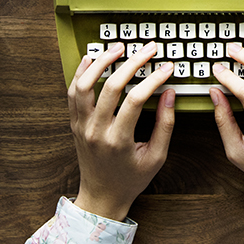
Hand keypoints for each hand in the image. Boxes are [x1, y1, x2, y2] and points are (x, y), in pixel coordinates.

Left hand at [68, 41, 175, 220]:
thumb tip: (170, 94)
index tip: (166, 67)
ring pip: (85, 85)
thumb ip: (165, 125)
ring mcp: (81, 126)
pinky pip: (73, 93)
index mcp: (118, 141)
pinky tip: (92, 59)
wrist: (102, 196)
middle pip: (111, 86)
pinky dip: (81, 73)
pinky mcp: (74, 123)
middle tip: (148, 49)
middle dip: (132, 62)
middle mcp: (96, 131)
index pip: (135, 100)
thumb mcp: (156, 157)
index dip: (153, 79)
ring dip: (102, 62)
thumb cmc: (130, 179)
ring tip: (118, 47)